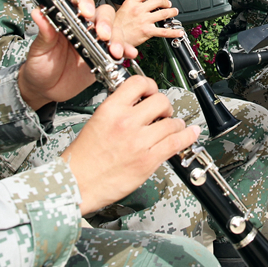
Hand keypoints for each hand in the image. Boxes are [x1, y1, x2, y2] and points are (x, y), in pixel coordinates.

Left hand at [17, 0, 136, 109]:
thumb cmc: (40, 66)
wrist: (45, 89)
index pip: (80, 5)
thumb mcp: (39, 49)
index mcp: (68, 22)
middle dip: (106, 23)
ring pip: (113, 32)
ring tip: (115, 51)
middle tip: (103, 35)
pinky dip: (126, 50)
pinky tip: (129, 53)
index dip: (86, 5)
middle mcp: (84, 29)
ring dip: (118, 39)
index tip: (86, 13)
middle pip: (102, 15)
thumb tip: (38, 13)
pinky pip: (119, 50)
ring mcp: (95, 43)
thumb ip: (44, 33)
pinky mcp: (103, 57)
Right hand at [62, 76, 199, 213]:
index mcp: (111, 109)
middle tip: (163, 113)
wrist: (77, 183)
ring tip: (174, 126)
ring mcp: (139, 142)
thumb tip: (138, 105)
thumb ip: (118, 111)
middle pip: (160, 101)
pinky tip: (190, 133)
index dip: (150, 86)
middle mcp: (126, 122)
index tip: (152, 91)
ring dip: (176, 123)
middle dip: (165, 106)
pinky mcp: (148, 161)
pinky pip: (175, 143)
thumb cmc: (83, 158)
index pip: (139, 83)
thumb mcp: (97, 122)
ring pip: (171, 122)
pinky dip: (187, 137)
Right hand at [113, 0, 181, 46]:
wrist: (113, 38)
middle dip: (166, 2)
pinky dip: (174, 32)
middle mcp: (138, 10)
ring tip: (174, 12)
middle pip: (158, 1)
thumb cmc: (116, 25)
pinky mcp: (147, 31)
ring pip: (163, 13)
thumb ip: (135, 3)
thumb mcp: (123, 8)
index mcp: (131, 2)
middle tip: (168, 3)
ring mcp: (143, 20)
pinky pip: (164, 31)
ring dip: (171, 12)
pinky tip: (179, 31)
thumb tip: (145, 0)